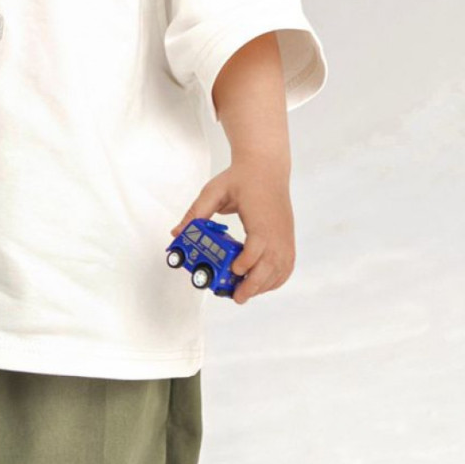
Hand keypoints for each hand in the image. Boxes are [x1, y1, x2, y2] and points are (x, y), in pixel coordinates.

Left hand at [169, 159, 295, 304]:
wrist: (267, 167)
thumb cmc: (242, 178)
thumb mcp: (214, 191)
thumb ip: (196, 213)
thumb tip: (177, 232)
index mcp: (260, 218)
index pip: (258, 247)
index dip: (246, 262)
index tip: (233, 270)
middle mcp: (277, 230)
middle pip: (271, 264)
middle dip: (253, 284)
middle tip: (236, 296)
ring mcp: (285, 235)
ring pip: (280, 268)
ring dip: (263, 284)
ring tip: (244, 293)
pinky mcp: (287, 238)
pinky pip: (286, 265)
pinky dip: (275, 279)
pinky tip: (260, 284)